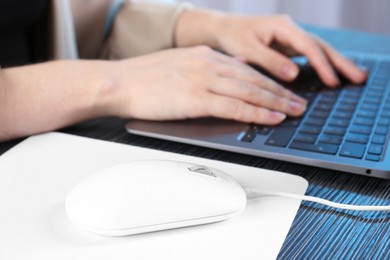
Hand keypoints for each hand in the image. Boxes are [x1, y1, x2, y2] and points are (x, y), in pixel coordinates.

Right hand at [109, 46, 306, 124]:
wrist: (118, 82)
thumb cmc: (143, 77)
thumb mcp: (179, 64)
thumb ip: (204, 68)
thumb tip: (225, 71)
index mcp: (205, 56)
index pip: (246, 69)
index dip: (269, 81)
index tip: (284, 91)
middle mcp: (208, 64)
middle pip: (254, 79)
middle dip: (281, 92)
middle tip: (300, 103)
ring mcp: (203, 80)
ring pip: (249, 92)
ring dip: (276, 103)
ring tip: (294, 112)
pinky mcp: (195, 98)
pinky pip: (234, 107)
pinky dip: (256, 113)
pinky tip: (271, 118)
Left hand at [176, 10, 367, 86]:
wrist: (222, 29)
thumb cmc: (232, 37)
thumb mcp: (248, 49)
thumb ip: (271, 61)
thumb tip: (293, 75)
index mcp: (282, 27)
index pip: (309, 46)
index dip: (322, 65)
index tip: (333, 81)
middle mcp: (290, 30)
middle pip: (321, 46)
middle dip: (340, 62)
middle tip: (360, 77)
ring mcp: (290, 38)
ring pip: (318, 50)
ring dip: (336, 63)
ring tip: (354, 76)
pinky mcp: (287, 46)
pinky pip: (309, 55)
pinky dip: (321, 65)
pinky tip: (332, 74)